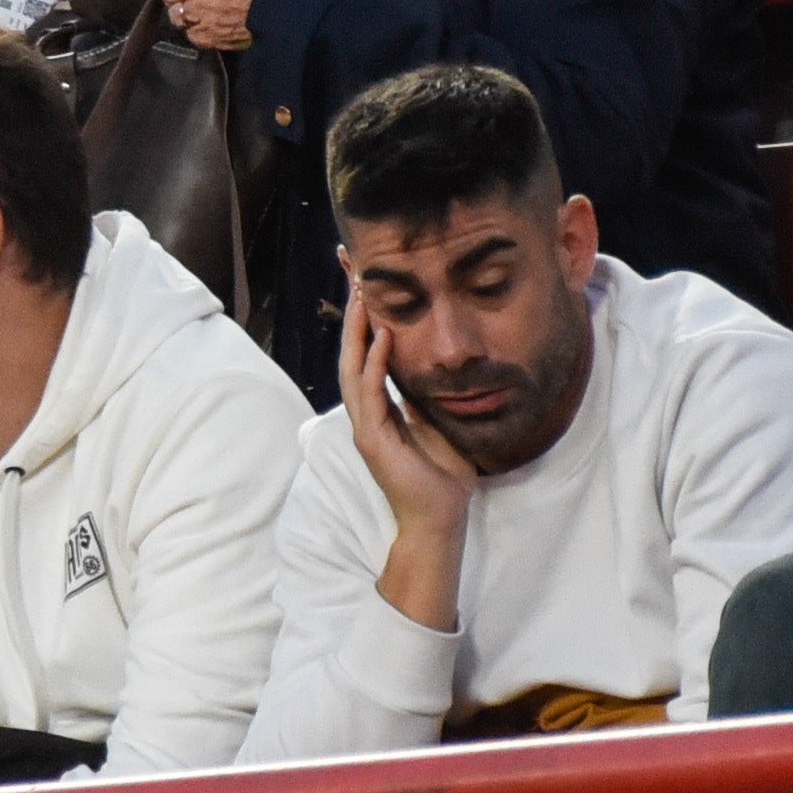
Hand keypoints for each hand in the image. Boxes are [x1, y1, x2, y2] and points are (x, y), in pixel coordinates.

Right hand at [341, 300, 481, 545]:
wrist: (439, 517)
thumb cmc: (441, 475)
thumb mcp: (436, 422)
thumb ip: (425, 395)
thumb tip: (434, 365)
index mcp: (379, 408)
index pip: (365, 355)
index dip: (364, 321)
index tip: (367, 285)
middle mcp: (365, 413)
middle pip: (350, 354)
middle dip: (352, 314)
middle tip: (354, 274)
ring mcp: (365, 425)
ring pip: (352, 368)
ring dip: (357, 331)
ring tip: (363, 295)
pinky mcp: (372, 439)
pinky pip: (370, 393)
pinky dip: (374, 363)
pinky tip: (384, 335)